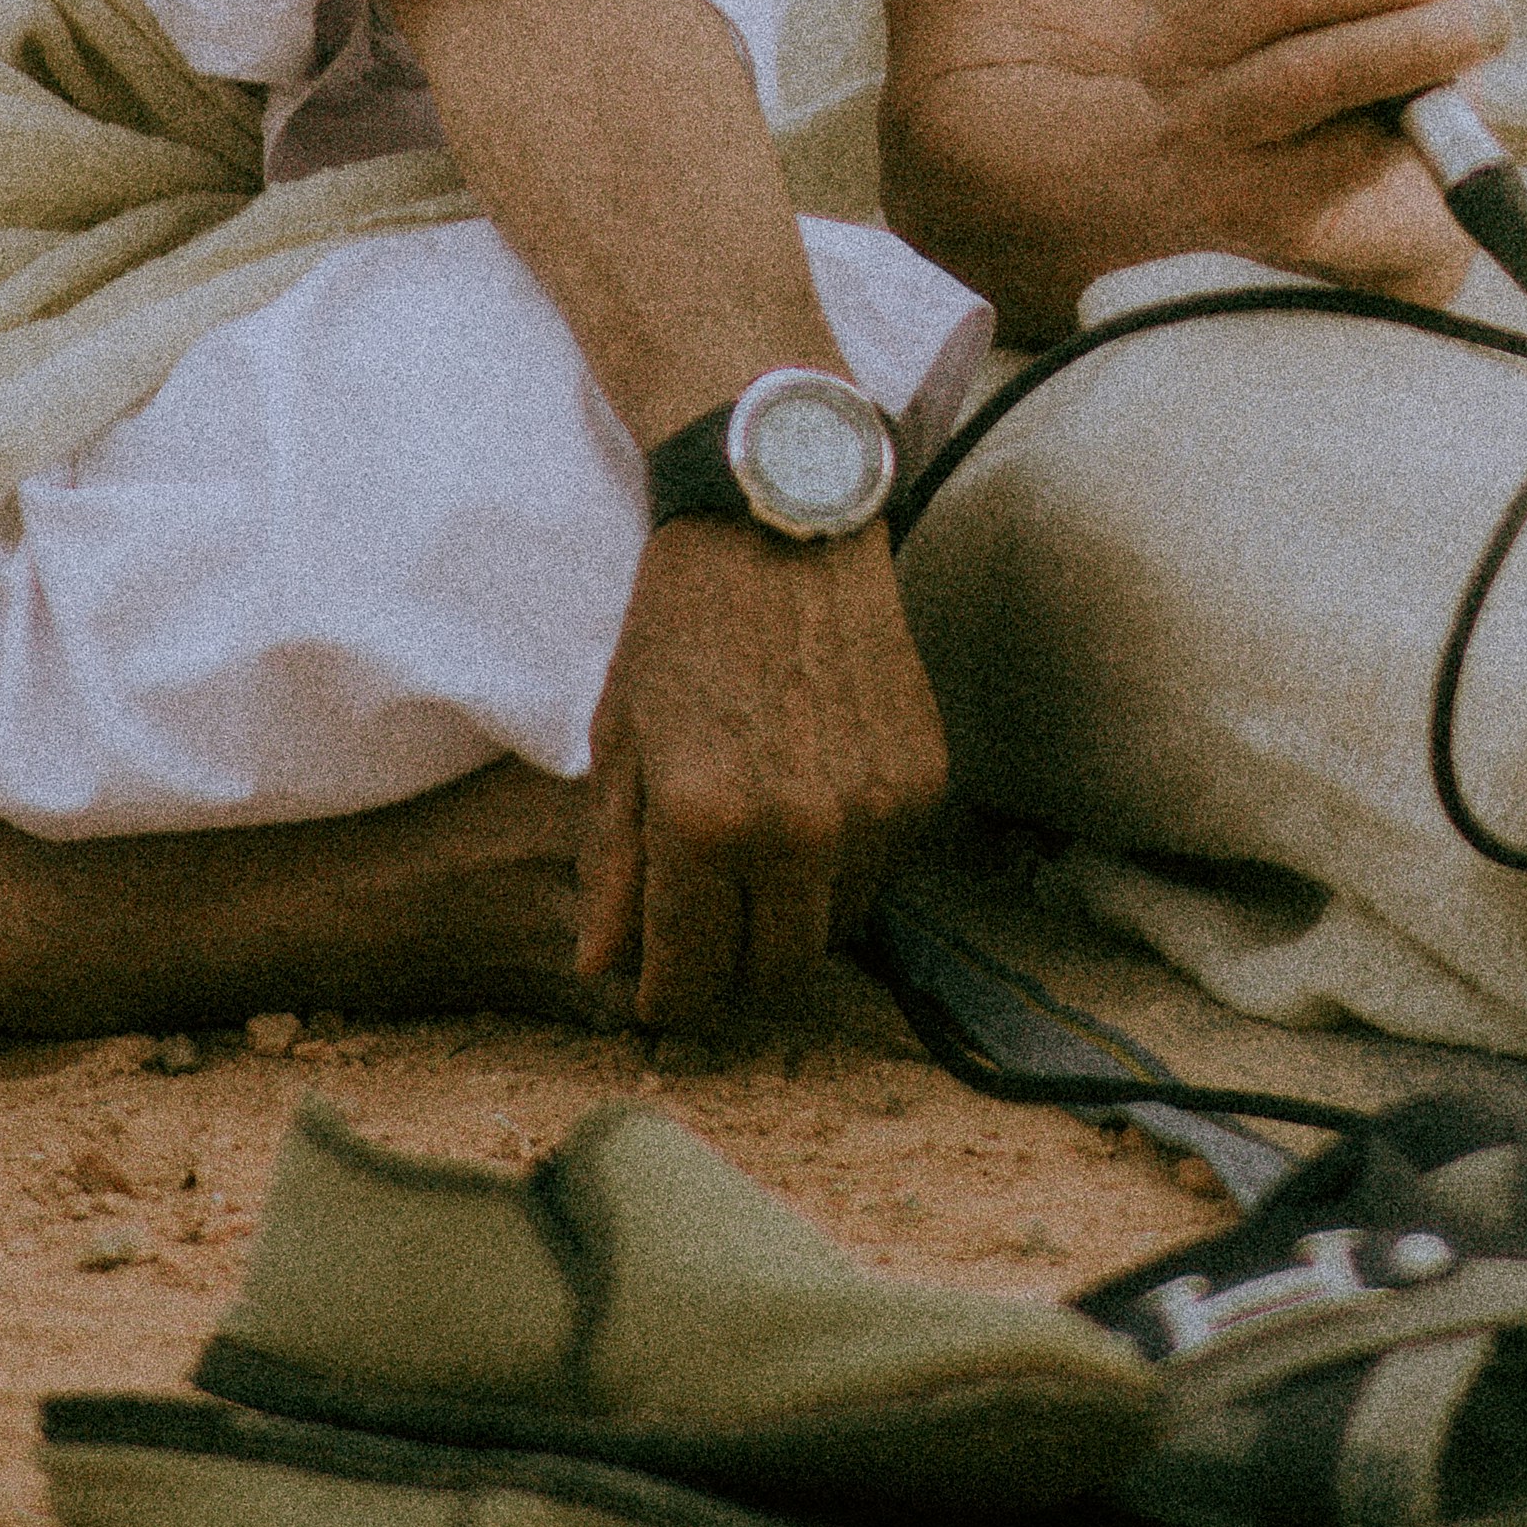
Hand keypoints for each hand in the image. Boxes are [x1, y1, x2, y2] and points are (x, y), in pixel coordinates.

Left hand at [572, 514, 947, 1029]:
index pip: (691, 979)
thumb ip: (615, 865)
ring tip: (757, 855)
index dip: (670, 1002)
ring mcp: (871, 810)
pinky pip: (883, 871)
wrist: (780, 524)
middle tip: (709, 934)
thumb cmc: (681, 627)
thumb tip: (604, 969)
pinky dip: (845, 863)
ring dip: (794, 914)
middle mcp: (796, 831)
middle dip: (734, 969)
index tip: (661, 997)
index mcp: (702, 824)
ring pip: (837, 928)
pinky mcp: (923, 783)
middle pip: (775, 973)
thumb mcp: (624, 742)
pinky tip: (810, 806)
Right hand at [1129, 0, 1510, 306]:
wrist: (1381, 187)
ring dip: (1419, 40)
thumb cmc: (1368, 38)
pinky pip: (1337, 149)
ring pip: (1309, 67)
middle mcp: (1166, 42)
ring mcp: (1200, 128)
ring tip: (1479, 28)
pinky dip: (1405, 115)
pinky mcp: (1250, 202)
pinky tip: (1438, 106)